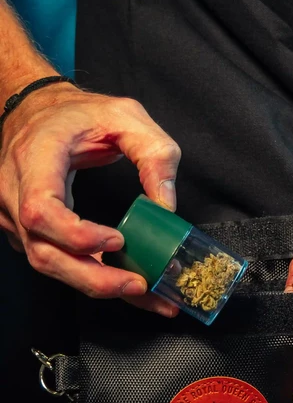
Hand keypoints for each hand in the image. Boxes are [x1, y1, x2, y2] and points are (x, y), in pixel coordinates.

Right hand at [0, 83, 180, 315]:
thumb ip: (155, 154)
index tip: (116, 242)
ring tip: (142, 292)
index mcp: (36, 159)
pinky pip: (55, 259)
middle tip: (138, 286)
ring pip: (48, 263)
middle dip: (93, 278)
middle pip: (43, 252)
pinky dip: (89, 276)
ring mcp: (15, 214)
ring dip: (95, 284)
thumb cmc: (78, 113)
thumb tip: (167, 206)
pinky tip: (122, 282)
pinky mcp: (27, 229)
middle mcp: (15, 192)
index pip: (42, 209)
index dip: (76, 235)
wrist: (39, 110)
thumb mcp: (127, 117)